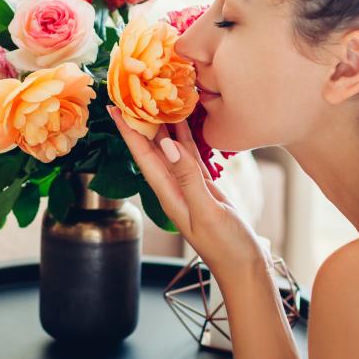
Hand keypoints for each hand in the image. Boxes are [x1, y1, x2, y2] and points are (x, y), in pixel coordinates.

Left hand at [106, 104, 267, 277]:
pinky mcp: (203, 186)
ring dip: (162, 124)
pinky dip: (185, 136)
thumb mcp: (207, 211)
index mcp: (168, 193)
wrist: (245, 267)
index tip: (114, 106)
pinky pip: (189, 154)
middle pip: (151, 148)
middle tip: (133, 91)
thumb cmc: (226, 247)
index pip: (142, 156)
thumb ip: (188, 178)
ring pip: (169, 148)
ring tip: (156, 97)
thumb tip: (166, 145)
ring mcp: (187, 186)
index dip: (127, 131)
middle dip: (140, 121)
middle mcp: (172, 187)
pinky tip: (184, 121)